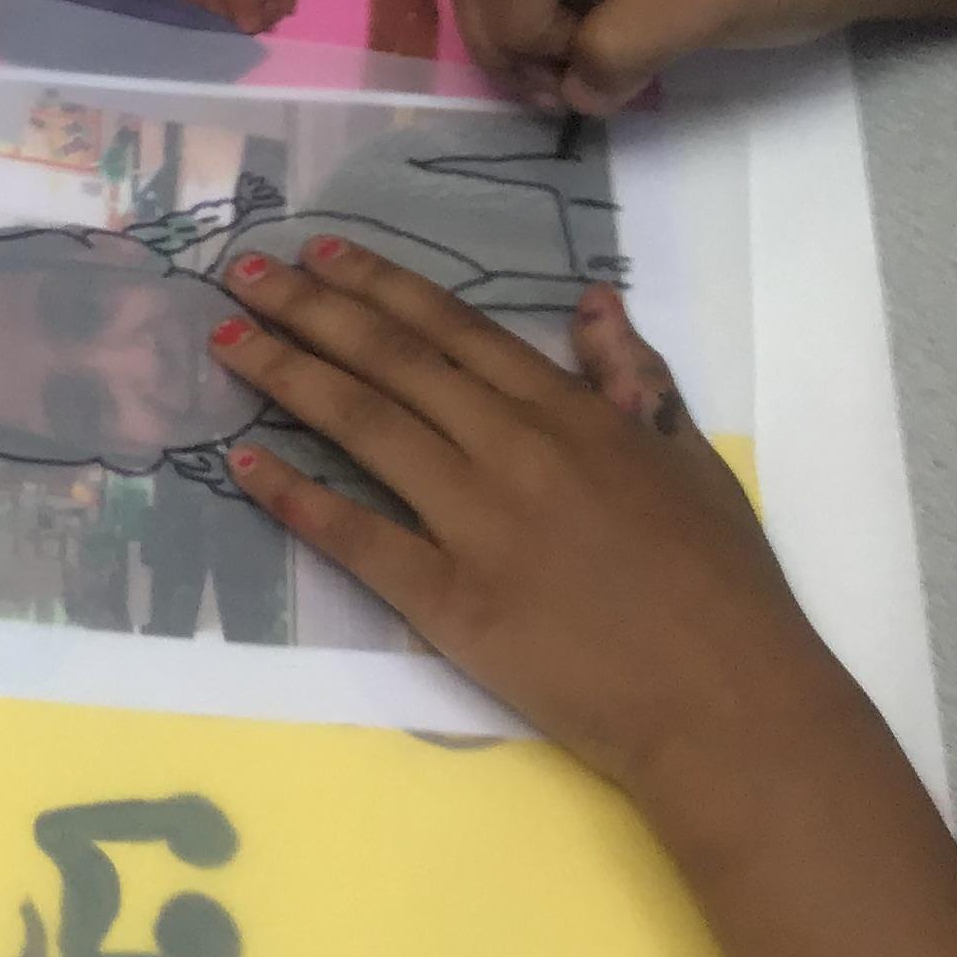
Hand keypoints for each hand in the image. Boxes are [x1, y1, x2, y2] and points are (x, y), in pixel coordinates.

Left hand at [204, 240, 868, 834]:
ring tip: (227, 340)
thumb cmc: (723, 586)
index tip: (319, 252)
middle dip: (311, 309)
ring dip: (287, 374)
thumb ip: (634, 378)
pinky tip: (245, 464)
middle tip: (244, 273)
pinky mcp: (450, 598)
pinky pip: (357, 535)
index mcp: (572, 415)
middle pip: (393, 362)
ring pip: (363, 426)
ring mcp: (477, 521)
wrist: (729, 703)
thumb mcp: (691, 459)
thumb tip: (594, 300)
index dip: (380, 286)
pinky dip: (295, 497)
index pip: (455, 330)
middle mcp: (515, 451)